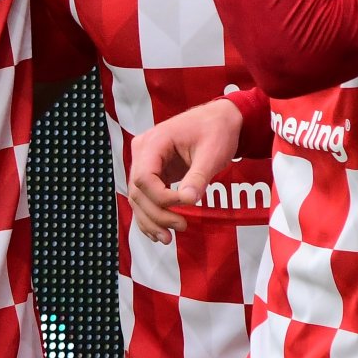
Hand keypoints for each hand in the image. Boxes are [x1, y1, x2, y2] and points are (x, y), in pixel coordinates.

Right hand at [126, 99, 242, 243]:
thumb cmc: (216, 130)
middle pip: (138, 191)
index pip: (144, 177)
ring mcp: (145, 162)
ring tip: (168, 238)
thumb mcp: (212, 153)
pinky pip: (146, 197)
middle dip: (157, 214)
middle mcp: (143, 151)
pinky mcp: (153, 172)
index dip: (161, 198)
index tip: (186, 205)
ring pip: (138, 198)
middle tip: (181, 226)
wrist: (219, 119)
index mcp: (154, 142)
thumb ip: (198, 176)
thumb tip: (189, 201)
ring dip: (151, 220)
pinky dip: (151, 216)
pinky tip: (160, 232)